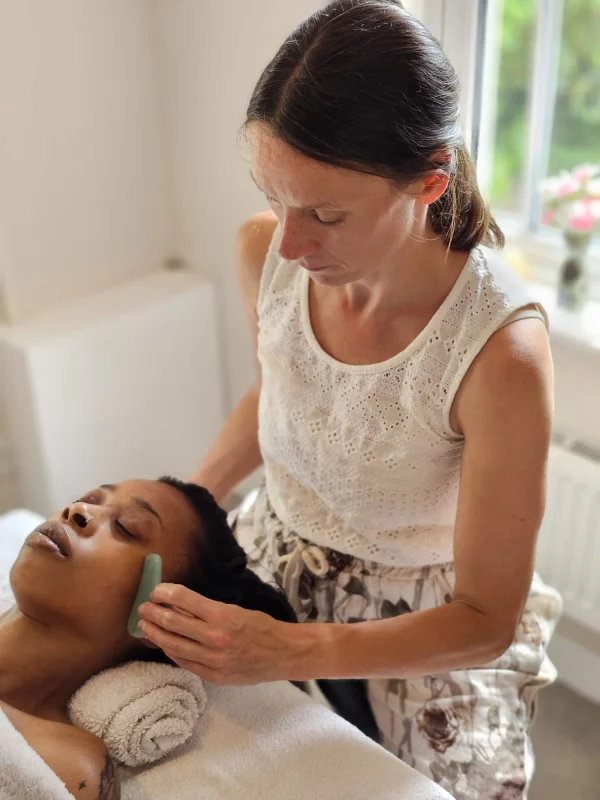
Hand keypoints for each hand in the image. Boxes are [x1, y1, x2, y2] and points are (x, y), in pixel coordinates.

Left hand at [137, 584, 296, 684]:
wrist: (282, 654)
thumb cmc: (261, 627)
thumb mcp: (235, 610)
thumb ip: (207, 610)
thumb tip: (178, 604)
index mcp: (222, 615)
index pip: (183, 599)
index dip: (164, 593)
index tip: (156, 591)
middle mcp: (214, 637)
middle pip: (172, 623)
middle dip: (153, 614)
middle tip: (143, 608)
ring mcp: (213, 659)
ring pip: (173, 645)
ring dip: (155, 635)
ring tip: (145, 627)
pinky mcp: (213, 676)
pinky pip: (184, 662)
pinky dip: (171, 651)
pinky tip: (163, 644)